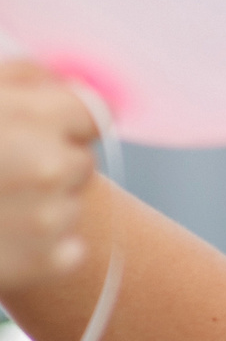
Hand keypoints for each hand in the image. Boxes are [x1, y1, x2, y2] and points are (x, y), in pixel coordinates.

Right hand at [0, 65, 97, 291]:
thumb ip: (20, 77)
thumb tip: (68, 83)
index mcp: (33, 116)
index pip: (91, 114)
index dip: (58, 122)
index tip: (28, 131)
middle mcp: (47, 165)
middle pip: (78, 161)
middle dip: (42, 164)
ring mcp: (46, 219)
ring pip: (69, 206)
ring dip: (36, 207)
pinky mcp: (39, 263)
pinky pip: (64, 250)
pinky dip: (35, 248)